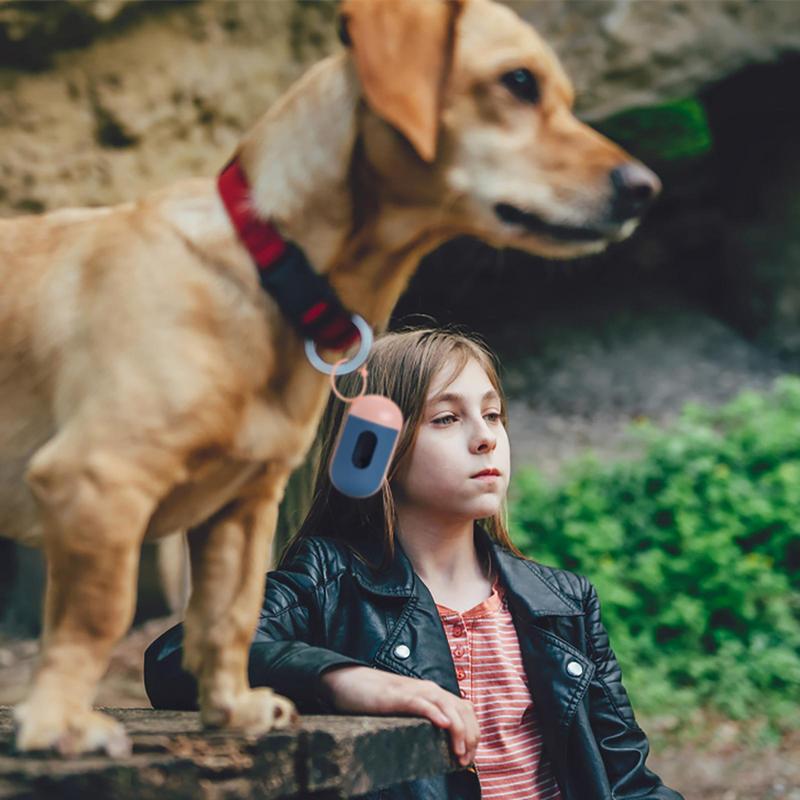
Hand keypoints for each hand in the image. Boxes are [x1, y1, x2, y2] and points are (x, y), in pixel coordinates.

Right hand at [320, 666, 478, 765]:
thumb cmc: (376, 701)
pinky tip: (442, 724)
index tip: (469, 758)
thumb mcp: (407, 712)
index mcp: (433, 694)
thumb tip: (441, 743)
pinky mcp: (398, 696)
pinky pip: (422, 703)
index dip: (473, 734)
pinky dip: (435, 713)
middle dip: (470, 736)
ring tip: (459, 752)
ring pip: (447, 707)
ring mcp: (414, 691)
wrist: (349, 683)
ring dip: (458, 730)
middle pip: (462, 710)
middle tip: (465, 761)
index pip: (465, 711)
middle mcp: (429, 690)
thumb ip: (424, 721)